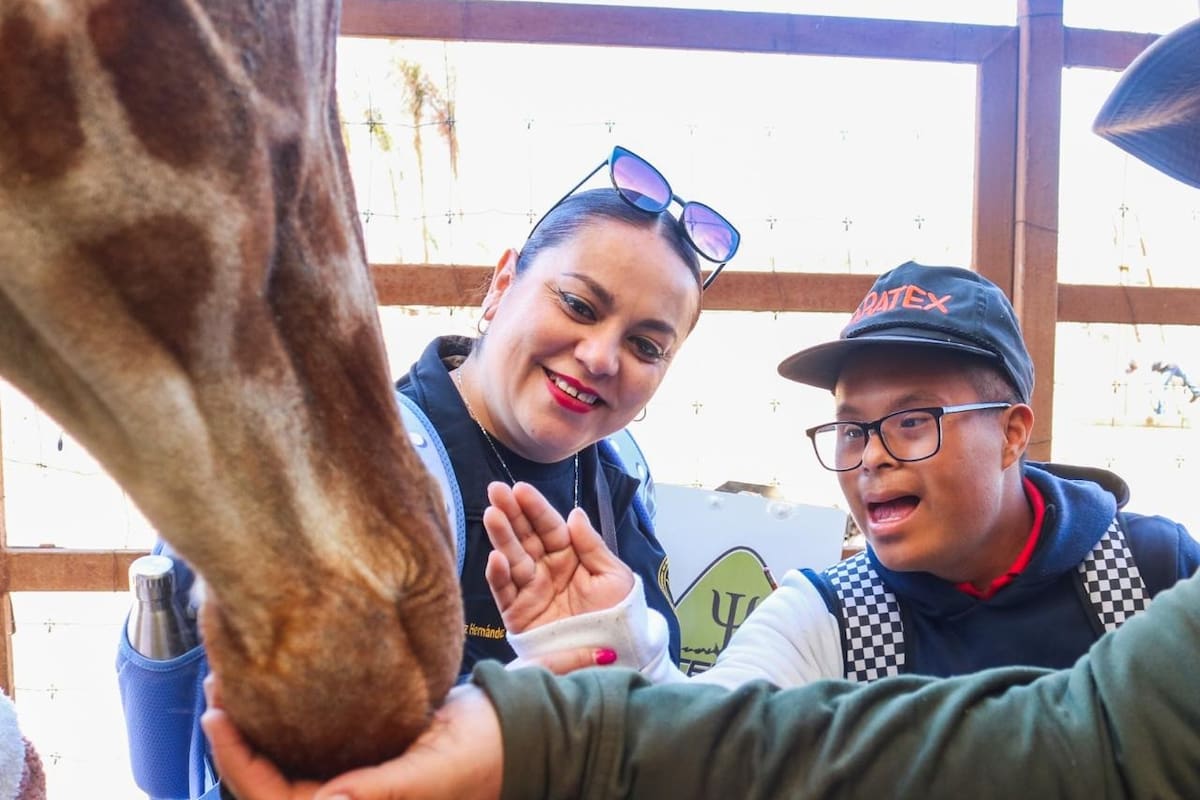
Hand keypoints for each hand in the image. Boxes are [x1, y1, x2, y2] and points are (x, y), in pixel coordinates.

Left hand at [203, 677, 502, 799]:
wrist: (521, 731)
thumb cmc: (485, 756)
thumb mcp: (433, 773)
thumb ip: (380, 791)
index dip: (241, 764)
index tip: (217, 716)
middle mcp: (351, 799)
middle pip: (272, 784)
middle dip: (238, 742)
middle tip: (218, 684)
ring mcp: (356, 778)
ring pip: (288, 763)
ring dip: (259, 727)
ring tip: (235, 679)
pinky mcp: (365, 753)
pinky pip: (312, 743)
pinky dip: (289, 716)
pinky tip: (279, 683)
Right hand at [483, 481, 633, 633]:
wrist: (618, 654)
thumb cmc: (620, 615)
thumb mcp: (613, 576)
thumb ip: (591, 545)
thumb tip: (574, 513)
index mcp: (570, 557)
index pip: (549, 526)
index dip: (535, 507)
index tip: (520, 488)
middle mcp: (547, 570)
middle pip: (525, 537)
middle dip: (510, 513)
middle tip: (495, 491)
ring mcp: (531, 591)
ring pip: (512, 559)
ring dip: (501, 537)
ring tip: (492, 515)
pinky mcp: (519, 615)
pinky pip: (506, 592)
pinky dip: (499, 576)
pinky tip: (496, 557)